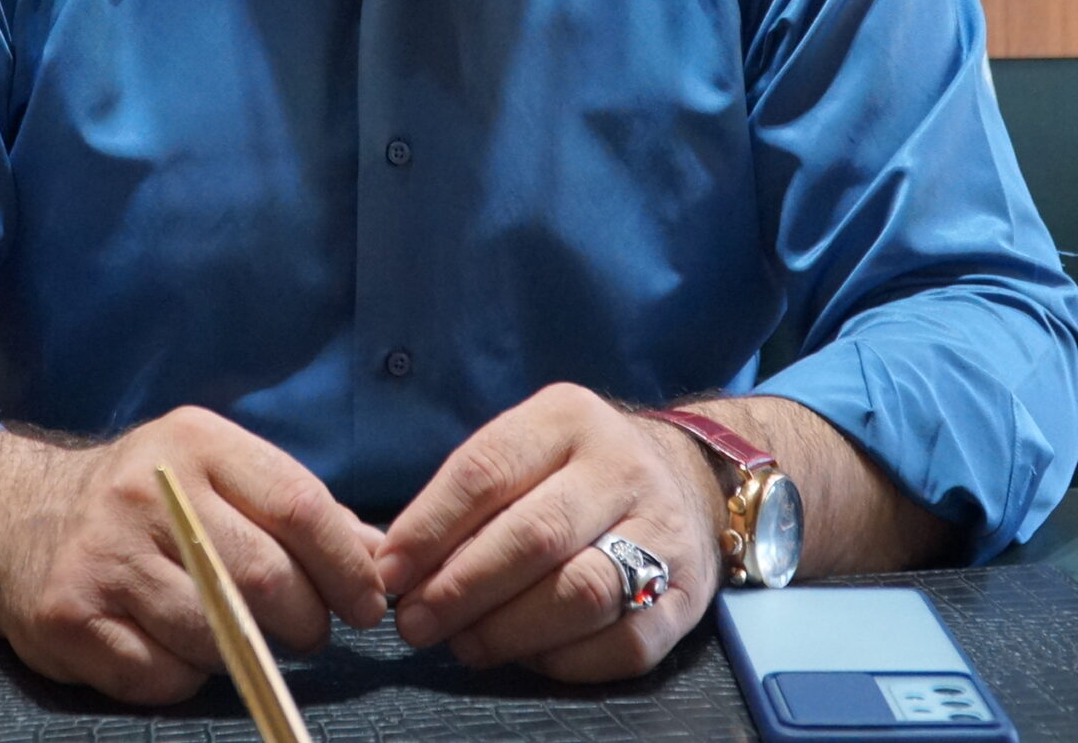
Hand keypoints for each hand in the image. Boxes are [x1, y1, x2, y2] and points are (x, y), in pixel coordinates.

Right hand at [0, 407, 386, 703]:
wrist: (12, 518)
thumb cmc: (140, 501)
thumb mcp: (211, 472)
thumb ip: (292, 508)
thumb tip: (376, 555)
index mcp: (194, 443)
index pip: (297, 504)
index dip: (345, 564)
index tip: (366, 603)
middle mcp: (146, 492)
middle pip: (262, 577)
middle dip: (305, 619)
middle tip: (310, 632)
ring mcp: (103, 556)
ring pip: (214, 634)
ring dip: (246, 652)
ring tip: (242, 639)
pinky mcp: (70, 616)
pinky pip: (161, 675)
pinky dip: (186, 677)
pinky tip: (179, 651)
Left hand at [377, 384, 721, 679]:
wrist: (689, 477)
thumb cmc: (575, 473)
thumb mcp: (526, 450)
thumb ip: (467, 499)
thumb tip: (395, 567)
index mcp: (567, 418)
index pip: (486, 470)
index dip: (428, 528)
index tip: (388, 573)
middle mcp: (621, 467)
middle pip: (534, 536)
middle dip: (462, 588)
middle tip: (415, 623)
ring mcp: (664, 531)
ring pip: (582, 592)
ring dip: (509, 629)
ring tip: (464, 644)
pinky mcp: (688, 596)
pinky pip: (625, 643)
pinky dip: (566, 659)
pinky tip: (528, 656)